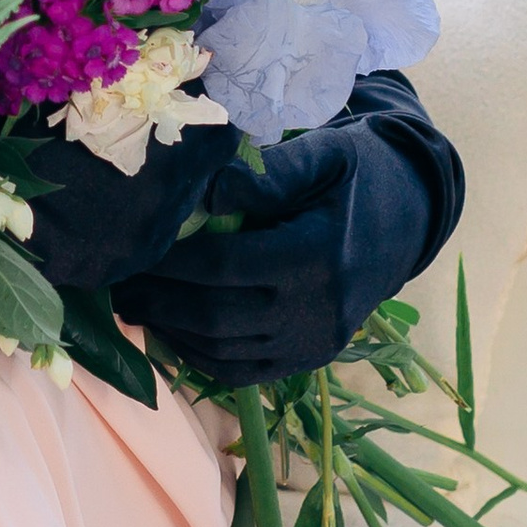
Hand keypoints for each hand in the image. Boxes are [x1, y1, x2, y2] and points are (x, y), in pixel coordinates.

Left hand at [23, 72, 463, 378]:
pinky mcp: (312, 358)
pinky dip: (200, 357)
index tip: (132, 249)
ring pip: (225, 352)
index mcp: (320, 256)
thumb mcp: (324, 154)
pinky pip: (245, 372)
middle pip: (217, 317)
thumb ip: (266, 174)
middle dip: (158, 303)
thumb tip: (202, 190)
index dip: (171, 264)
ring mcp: (317, 343)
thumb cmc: (358, 174)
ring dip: (171, 333)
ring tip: (133, 305)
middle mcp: (319, 310)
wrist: (410, 216)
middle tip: (116, 284)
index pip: (226, 267)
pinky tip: (172, 331)